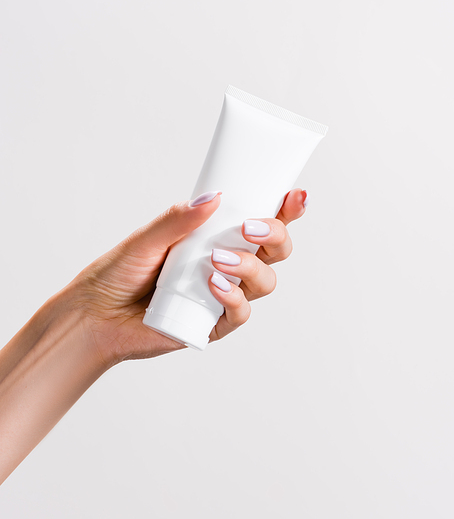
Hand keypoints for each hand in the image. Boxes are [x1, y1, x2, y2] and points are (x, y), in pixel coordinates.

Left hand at [71, 188, 308, 365]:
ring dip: (250, 267)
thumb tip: (213, 197)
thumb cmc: (119, 273)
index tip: (295, 194)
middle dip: (276, 234)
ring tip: (217, 260)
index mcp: (216, 236)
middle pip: (275, 249)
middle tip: (249, 227)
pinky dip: (234, 298)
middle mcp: (227, 263)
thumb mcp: (146, 239)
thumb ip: (178, 220)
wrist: (95, 317)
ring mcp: (224, 294)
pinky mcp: (214, 324)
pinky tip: (212, 286)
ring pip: (265, 280)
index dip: (285, 208)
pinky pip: (241, 312)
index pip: (260, 219)